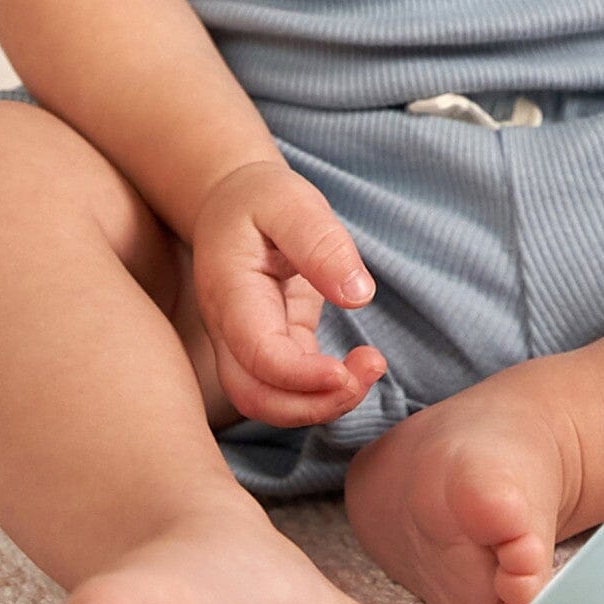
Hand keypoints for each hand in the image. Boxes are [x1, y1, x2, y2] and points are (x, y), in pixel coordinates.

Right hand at [190, 159, 387, 428]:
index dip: (300, 376)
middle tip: (367, 376)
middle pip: (256, 396)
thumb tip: (358, 296)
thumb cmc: (260, 198)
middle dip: (311, 405)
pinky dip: (326, 387)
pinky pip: (292, 384)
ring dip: (323, 402)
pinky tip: (362, 365)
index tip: (346, 372)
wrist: (232, 201)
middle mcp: (230, 330)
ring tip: (372, 368)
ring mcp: (248, 342)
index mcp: (231, 293)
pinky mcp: (274, 343)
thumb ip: (320, 244)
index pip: (257, 355)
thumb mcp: (290, 203)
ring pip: (272, 400)